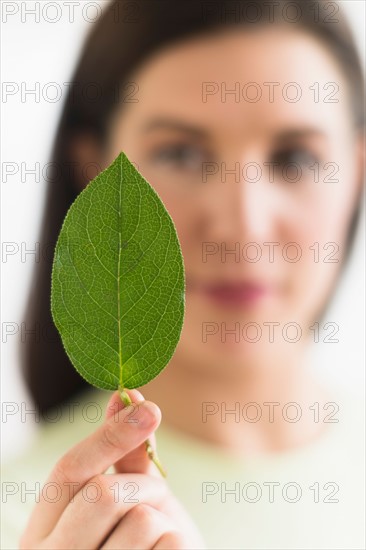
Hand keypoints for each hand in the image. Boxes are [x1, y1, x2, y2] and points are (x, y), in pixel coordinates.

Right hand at [20, 389, 205, 548]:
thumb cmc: (136, 544)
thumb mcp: (124, 501)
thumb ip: (123, 457)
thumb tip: (125, 395)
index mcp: (42, 533)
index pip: (68, 470)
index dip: (108, 435)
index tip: (147, 407)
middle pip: (102, 493)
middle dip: (142, 487)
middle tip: (156, 499)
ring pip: (141, 520)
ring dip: (162, 519)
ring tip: (156, 539)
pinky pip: (169, 544)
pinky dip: (177, 542)